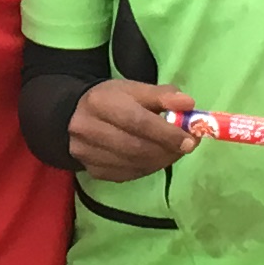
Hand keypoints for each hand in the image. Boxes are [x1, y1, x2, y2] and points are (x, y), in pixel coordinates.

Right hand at [69, 77, 199, 181]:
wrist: (74, 115)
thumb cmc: (112, 100)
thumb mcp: (134, 89)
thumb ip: (163, 95)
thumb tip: (189, 104)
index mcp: (100, 102)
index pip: (137, 121)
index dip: (166, 133)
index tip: (190, 140)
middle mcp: (88, 129)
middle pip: (135, 147)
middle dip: (167, 150)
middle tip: (188, 146)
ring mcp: (87, 154)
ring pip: (133, 164)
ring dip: (161, 160)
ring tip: (174, 151)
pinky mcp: (92, 170)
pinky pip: (127, 175)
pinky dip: (148, 168)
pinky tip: (156, 159)